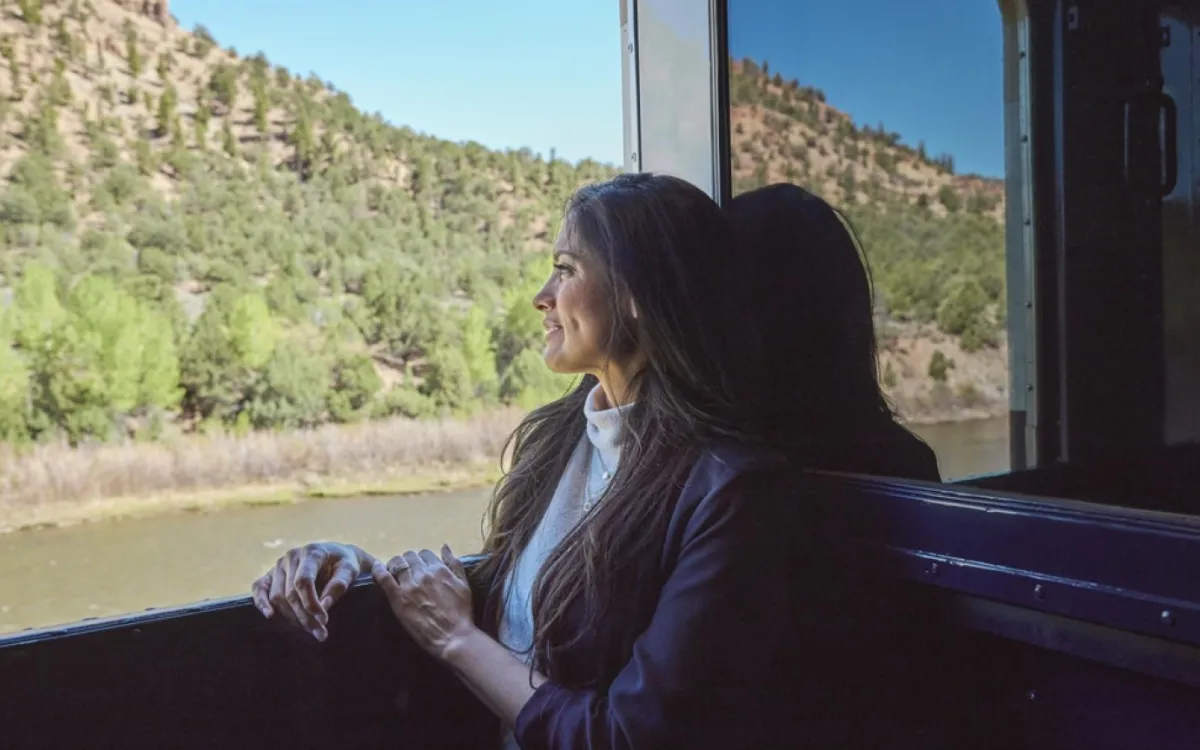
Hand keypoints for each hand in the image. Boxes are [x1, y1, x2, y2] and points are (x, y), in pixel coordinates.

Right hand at [251, 541, 373, 640]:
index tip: (324, 620)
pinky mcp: (271, 574)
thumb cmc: (345, 564)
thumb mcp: (350, 570)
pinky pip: (259, 588)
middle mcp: (292, 556)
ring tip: (310, 631)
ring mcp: (279, 565)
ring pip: (277, 596)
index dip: (311, 603)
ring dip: (291, 617)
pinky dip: (261, 602)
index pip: (304, 581)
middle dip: (305, 616)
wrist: (338, 556)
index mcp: (311, 552)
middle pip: (290, 593)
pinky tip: (270, 615)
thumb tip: (324, 606)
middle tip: (321, 634)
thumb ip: (339, 585)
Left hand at [371, 544, 475, 660]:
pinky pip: (384, 578)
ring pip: (397, 563)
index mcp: (439, 569)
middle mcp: (423, 574)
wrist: (453, 636)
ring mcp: (409, 585)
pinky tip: (376, 567)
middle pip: (410, 557)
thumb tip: (444, 546)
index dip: (422, 559)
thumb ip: (454, 563)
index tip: (420, 567)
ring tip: (394, 572)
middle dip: (408, 561)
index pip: (425, 554)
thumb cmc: (461, 612)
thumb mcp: (464, 584)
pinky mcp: (398, 598)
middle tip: (406, 571)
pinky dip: (378, 570)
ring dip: (395, 564)